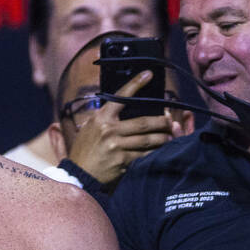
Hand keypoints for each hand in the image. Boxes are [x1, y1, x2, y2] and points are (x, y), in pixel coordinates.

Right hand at [60, 71, 174, 186]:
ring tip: (170, 136)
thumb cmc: (84, 150)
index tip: (149, 74)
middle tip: (170, 120)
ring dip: (163, 138)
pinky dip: (155, 153)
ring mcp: (116, 146)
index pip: (121, 97)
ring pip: (148, 139)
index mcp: (101, 118)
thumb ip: (105, 117)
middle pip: (144, 122)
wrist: (78, 175)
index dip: (136, 84)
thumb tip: (121, 105)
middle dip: (162, 121)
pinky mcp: (122, 162)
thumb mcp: (90, 128)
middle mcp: (109, 130)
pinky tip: (161, 151)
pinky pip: (145, 155)